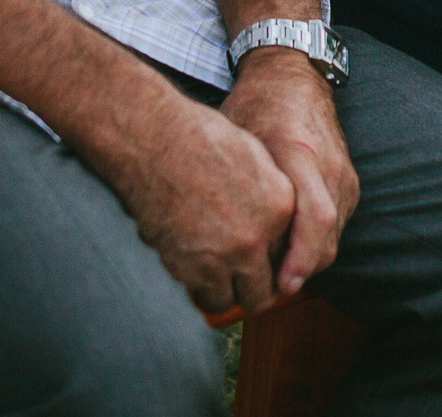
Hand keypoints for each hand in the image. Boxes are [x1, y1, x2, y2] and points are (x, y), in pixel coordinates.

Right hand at [96, 83, 300, 316]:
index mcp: (280, 206)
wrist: (154, 143)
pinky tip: (193, 270)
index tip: (259, 259)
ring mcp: (224, 258)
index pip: (287, 256)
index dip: (271, 260)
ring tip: (215, 278)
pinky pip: (203, 298)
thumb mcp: (254, 159)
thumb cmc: (199, 140)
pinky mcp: (190, 270)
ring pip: (233, 302)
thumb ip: (271, 197)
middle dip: (253, 288)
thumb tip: (270, 223)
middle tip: (239, 279)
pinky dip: (199, 291)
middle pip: (265, 290)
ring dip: (226, 293)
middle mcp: (257, 238)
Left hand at [219, 48, 359, 298]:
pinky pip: (337, 224)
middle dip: (302, 272)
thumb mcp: (235, 140)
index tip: (280, 285)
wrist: (292, 77)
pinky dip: (316, 243)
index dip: (300, 259)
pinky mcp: (349, 180)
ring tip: (273, 276)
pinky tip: (288, 249)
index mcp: (297, 153)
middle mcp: (328, 166)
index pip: (314, 218)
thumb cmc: (256, 107)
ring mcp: (343, 173)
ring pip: (334, 236)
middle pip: (327, 237)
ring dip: (308, 262)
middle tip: (269, 291)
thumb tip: (207, 237)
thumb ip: (232, 185)